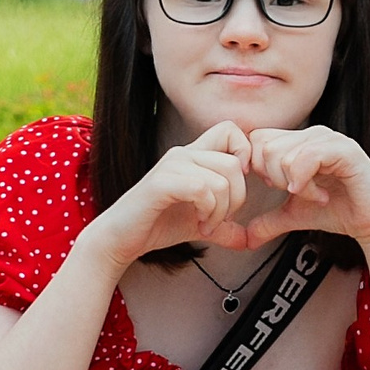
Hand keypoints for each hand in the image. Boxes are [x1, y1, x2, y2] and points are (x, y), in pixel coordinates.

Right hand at [93, 124, 258, 263]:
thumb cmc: (156, 225)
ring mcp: (171, 166)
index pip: (230, 130)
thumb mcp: (201, 224)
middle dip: (237, 199)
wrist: (120, 239)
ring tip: (207, 226)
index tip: (237, 187)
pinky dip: (208, 212)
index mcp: (193, 156)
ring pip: (221, 179)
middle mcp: (183, 154)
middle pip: (234, 163)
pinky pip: (202, 189)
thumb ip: (225, 227)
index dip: (244, 154)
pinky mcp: (161, 183)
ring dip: (222, 211)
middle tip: (220, 220)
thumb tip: (249, 239)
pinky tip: (199, 225)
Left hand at [225, 126, 369, 253]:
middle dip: (273, 178)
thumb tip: (244, 239)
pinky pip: (306, 158)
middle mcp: (312, 133)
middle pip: (264, 146)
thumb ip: (268, 221)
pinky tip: (318, 196)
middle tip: (296, 193)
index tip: (279, 189)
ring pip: (281, 153)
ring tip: (312, 195)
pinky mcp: (344, 149)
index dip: (259, 168)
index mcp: (299, 140)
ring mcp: (329, 138)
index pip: (257, 141)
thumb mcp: (294, 215)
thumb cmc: (337, 211)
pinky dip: (305, 182)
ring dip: (291, 183)